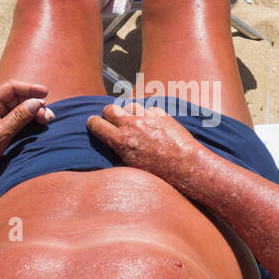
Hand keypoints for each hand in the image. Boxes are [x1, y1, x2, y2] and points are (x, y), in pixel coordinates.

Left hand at [0, 81, 52, 187]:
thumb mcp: (0, 134)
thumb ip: (19, 117)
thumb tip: (36, 103)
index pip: (11, 87)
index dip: (30, 88)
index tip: (45, 93)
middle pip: (16, 97)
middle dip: (34, 103)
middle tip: (47, 116)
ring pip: (17, 107)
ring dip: (32, 112)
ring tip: (45, 121)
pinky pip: (15, 117)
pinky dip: (27, 120)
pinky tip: (37, 124)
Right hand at [86, 102, 201, 184]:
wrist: (185, 166)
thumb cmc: (159, 172)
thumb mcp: (132, 166)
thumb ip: (119, 150)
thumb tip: (112, 142)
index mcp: (119, 140)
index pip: (96, 123)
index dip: (94, 123)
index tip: (95, 123)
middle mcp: (130, 125)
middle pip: (110, 109)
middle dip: (109, 114)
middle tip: (114, 120)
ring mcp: (146, 117)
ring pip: (129, 106)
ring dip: (129, 112)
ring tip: (135, 122)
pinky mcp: (160, 114)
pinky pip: (148, 109)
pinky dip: (148, 115)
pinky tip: (153, 125)